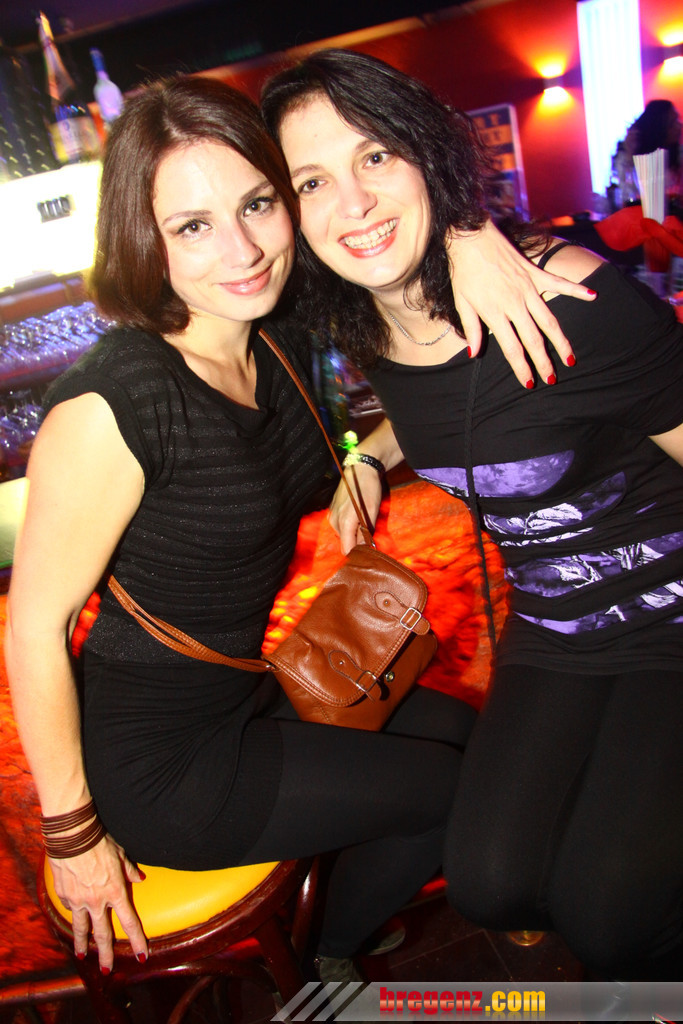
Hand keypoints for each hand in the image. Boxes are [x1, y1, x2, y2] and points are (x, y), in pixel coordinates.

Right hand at [49, 834, 147, 972]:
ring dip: (82, 945)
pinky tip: (73, 912)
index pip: (129, 922)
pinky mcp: (64, 895)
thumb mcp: (120, 855)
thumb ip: (130, 871)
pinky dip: (73, 911)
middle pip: (103, 934)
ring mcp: (78, 900)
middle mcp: (97, 901)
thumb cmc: (100, 842)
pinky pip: (70, 907)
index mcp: (115, 891)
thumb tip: (140, 879)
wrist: (72, 836)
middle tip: (107, 970)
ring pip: (81, 929)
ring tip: (83, 957)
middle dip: (106, 955)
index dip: (137, 940)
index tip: (142, 955)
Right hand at [328, 465, 382, 553]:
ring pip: (343, 535)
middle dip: (356, 544)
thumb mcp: (372, 511)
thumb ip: (366, 532)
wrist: (360, 469)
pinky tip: (357, 517)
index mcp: (345, 522)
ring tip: (364, 524)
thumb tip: (366, 549)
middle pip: (345, 543)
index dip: (358, 554)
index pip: (347, 549)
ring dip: (353, 534)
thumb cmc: (368, 489)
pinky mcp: (332, 511)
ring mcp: (331, 516)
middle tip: (370, 537)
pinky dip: (348, 527)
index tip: (368, 553)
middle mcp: (334, 521)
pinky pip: (340, 526)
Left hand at [446, 220, 595, 386]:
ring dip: (561, 341)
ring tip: (571, 358)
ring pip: (549, 320)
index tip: (530, 383)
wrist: (470, 237)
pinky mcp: (535, 273)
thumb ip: (472, 329)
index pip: (512, 348)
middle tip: (553, 379)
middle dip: (544, 362)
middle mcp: (515, 303)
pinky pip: (559, 283)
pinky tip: (593, 296)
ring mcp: (528, 288)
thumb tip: (474, 354)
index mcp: (495, 313)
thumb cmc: (464, 272)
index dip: (522, 368)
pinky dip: (576, 290)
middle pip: (534, 339)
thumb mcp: (461, 303)